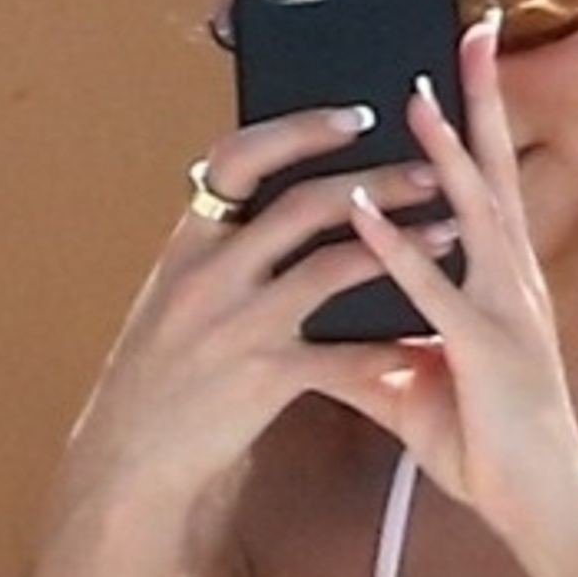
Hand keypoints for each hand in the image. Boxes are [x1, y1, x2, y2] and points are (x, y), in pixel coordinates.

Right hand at [51, 101, 460, 518]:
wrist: (128, 460)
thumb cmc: (158, 379)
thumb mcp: (170, 298)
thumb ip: (215, 250)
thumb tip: (252, 196)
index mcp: (188, 245)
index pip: (239, 159)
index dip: (300, 130)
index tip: (356, 117)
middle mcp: (210, 275)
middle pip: (305, 205)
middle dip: (378, 182)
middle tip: (433, 170)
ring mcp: (238, 326)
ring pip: (333, 267)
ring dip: (401, 248)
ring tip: (449, 235)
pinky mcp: (264, 379)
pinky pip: (343, 355)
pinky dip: (387, 345)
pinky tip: (425, 339)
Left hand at [344, 11, 577, 557]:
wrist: (538, 505)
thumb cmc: (490, 447)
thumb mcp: (417, 388)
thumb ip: (370, 356)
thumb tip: (317, 341)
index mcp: (502, 284)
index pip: (488, 187)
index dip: (478, 125)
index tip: (462, 67)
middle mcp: (512, 284)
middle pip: (497, 175)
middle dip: (484, 103)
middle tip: (473, 33)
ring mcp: (506, 314)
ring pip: (476, 216)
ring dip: (446, 154)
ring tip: (419, 95)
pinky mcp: (486, 352)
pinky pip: (435, 292)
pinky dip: (396, 251)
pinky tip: (364, 214)